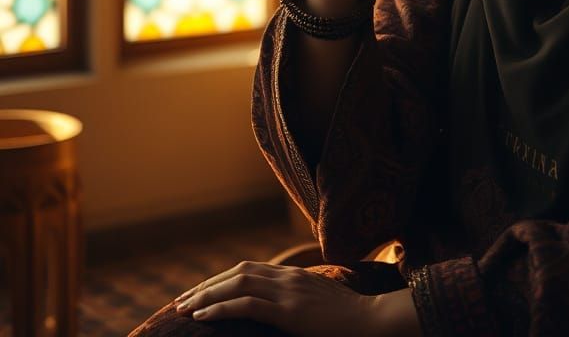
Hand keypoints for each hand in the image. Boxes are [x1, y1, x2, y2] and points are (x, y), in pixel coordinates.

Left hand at [173, 261, 373, 335]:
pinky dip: (220, 308)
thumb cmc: (347, 318)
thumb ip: (296, 299)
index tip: (199, 293)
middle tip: (179, 302)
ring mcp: (288, 291)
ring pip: (237, 284)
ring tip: (182, 309)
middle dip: (206, 285)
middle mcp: (287, 277)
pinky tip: (201, 317)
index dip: (220, 279)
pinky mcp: (289, 311)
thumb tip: (275, 309)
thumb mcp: (317, 303)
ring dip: (205, 295)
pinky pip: (247, 305)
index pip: (248, 269)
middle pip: (238, 272)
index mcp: (293, 275)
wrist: (370, 319)